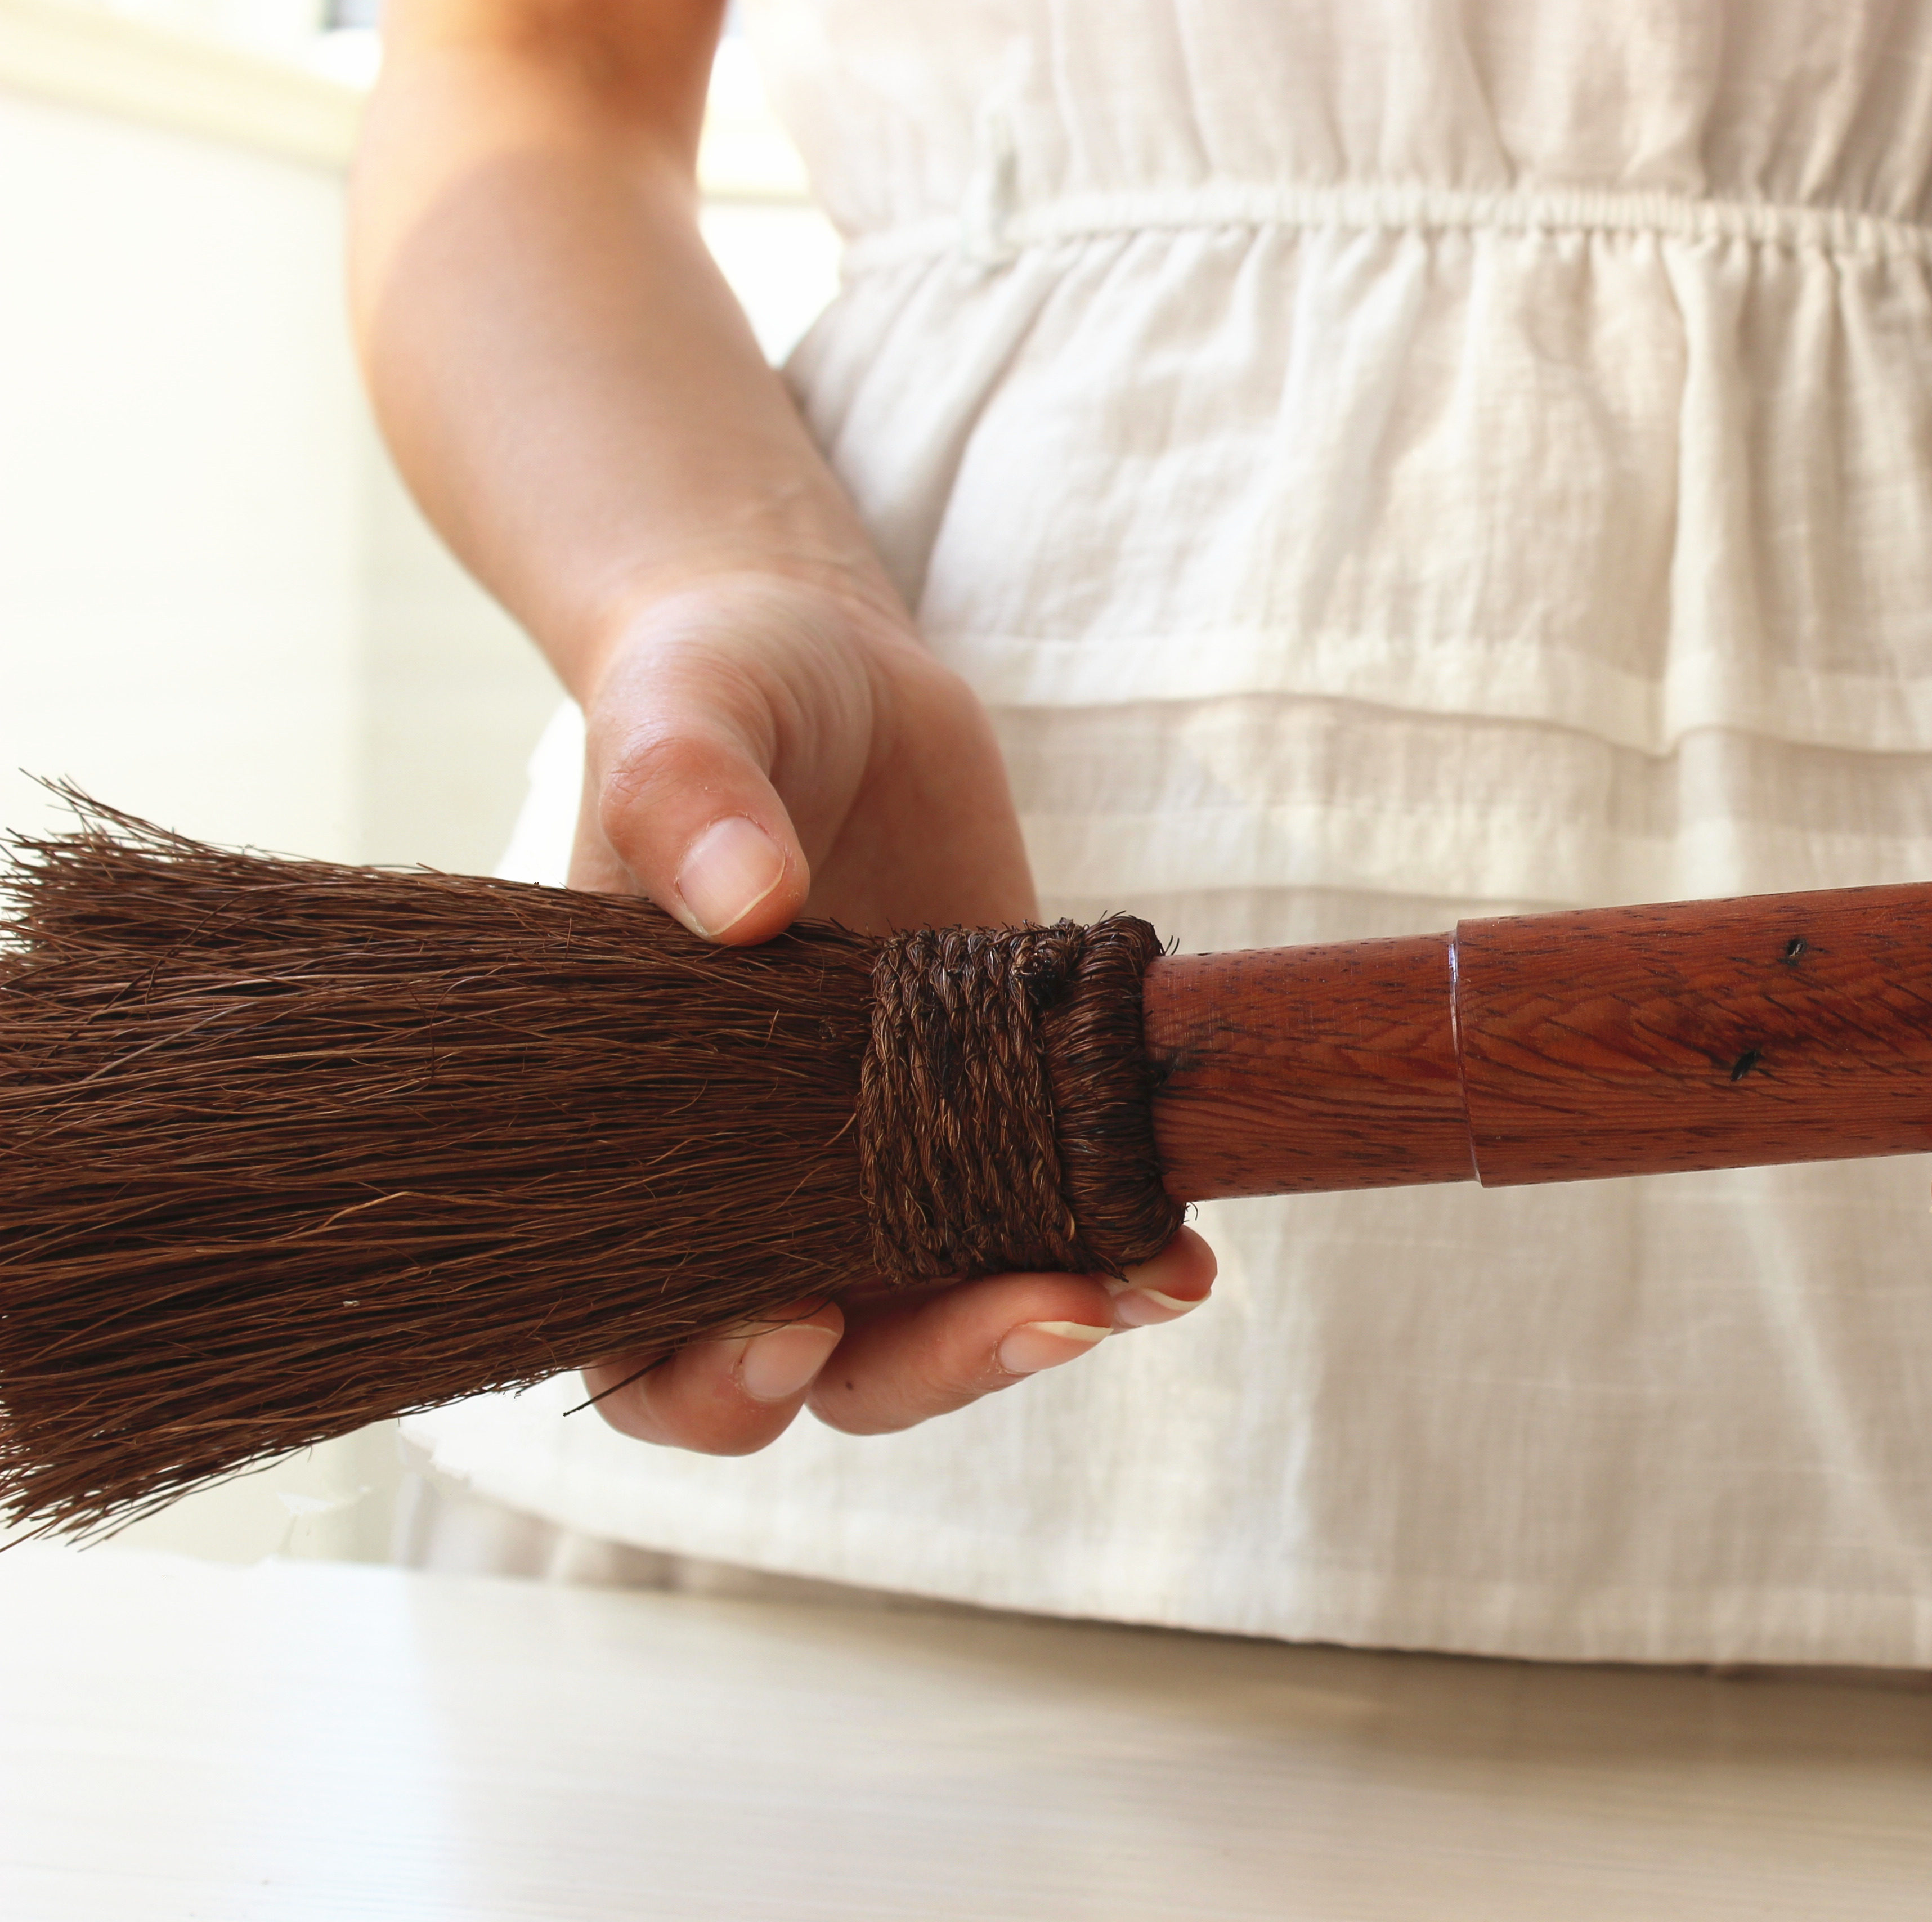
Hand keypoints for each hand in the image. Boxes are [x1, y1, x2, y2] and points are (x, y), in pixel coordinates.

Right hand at [563, 571, 1219, 1446]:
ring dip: (1037, 1325)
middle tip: (1044, 1312)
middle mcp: (754, 1181)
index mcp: (628, 1134)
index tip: (794, 1327)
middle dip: (929, 1366)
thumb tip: (744, 899)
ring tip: (1142, 1282)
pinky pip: (1048, 1224)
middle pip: (821, 1366)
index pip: (638, 1332)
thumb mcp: (679, 708)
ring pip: (943, 1320)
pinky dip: (1116, 1254)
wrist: (829, 677)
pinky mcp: (995, 1115)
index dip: (705, 1371)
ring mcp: (884, 1160)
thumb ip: (681, 793)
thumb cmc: (709, 696)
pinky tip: (1186, 1245)